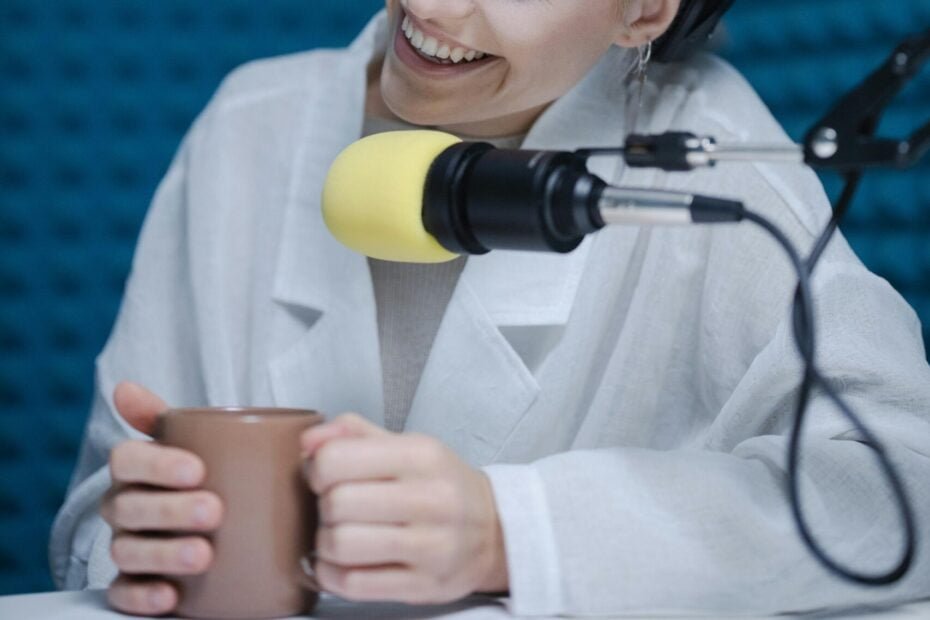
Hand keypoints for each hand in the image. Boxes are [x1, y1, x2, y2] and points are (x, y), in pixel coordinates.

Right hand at [100, 382, 223, 615]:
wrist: (243, 524)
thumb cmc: (218, 475)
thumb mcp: (207, 441)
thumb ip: (172, 416)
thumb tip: (124, 387)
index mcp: (138, 469)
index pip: (126, 460)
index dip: (156, 464)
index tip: (198, 469)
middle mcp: (125, 506)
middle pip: (128, 507)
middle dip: (169, 510)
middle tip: (214, 511)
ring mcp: (129, 546)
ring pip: (127, 551)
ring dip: (163, 553)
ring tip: (204, 555)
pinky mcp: (137, 586)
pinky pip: (124, 594)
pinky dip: (144, 595)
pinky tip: (172, 596)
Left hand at [301, 414, 508, 603]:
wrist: (494, 531)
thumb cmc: (441, 485)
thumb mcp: (408, 445)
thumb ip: (355, 434)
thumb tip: (308, 441)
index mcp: (422, 456)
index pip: (338, 459)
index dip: (317, 468)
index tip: (324, 475)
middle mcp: (431, 500)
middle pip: (336, 503)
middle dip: (323, 506)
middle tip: (335, 507)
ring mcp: (430, 547)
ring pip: (340, 545)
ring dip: (325, 542)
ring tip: (339, 534)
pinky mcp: (423, 585)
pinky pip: (353, 584)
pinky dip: (331, 574)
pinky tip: (341, 562)